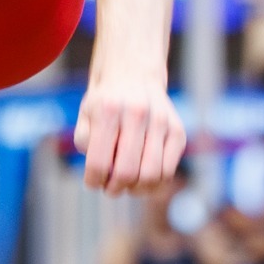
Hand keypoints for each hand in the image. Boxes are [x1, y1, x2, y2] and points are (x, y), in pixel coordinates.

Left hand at [74, 74, 185, 193]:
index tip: (93, 183)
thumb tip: (101, 172)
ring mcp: (161, 122)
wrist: (133, 74)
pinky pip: (168, 170)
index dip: (94, 181)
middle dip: (115, 188)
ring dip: (136, 189)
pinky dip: (154, 183)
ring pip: (151, 175)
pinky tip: (142, 179)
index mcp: (109, 110)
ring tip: (126, 186)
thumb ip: (86, 142)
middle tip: (110, 189)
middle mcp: (138, 114)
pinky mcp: (178, 131)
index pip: (100, 162)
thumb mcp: (86, 115)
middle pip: (127, 172)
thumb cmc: (105, 102)